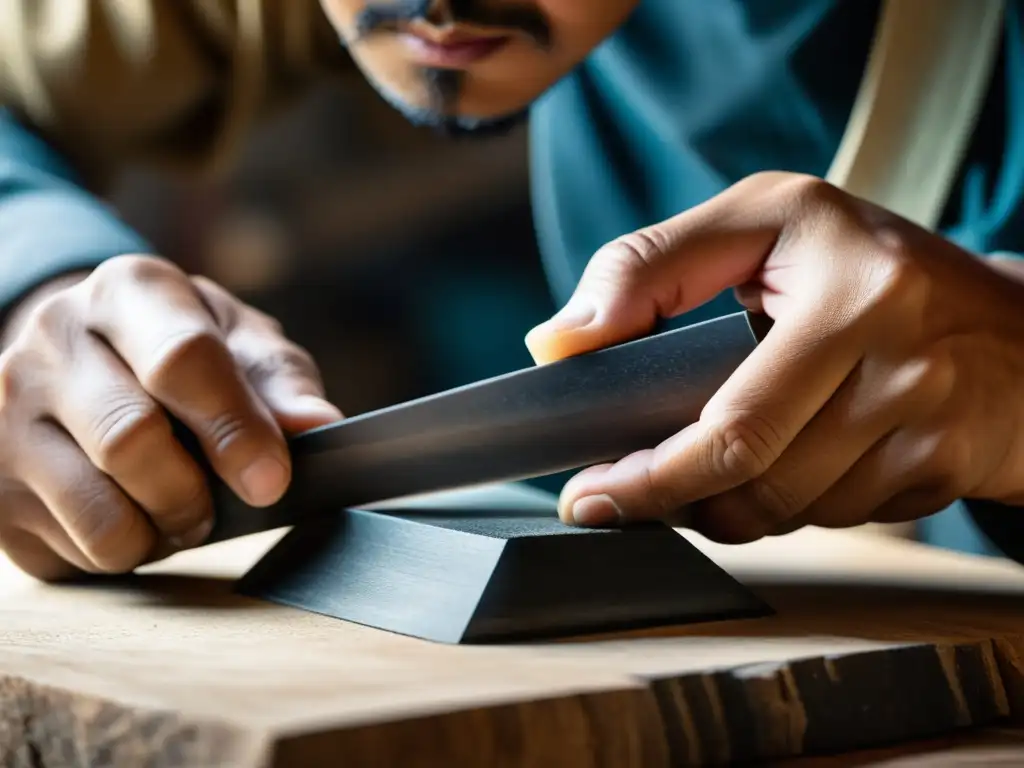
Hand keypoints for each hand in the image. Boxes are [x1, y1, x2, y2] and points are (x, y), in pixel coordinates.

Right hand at [0, 254, 341, 579]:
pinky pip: (74, 551)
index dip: (235, 429)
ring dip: (162, 531)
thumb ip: (281, 384)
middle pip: (130, 440)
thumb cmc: (185, 351)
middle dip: (195, 492)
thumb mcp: (244, 346)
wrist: (90, 357)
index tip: (272, 480)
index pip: (181, 360)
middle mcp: (51, 339)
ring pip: (98, 512)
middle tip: (224, 504)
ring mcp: (5, 412)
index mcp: (128, 291)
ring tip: (180, 510)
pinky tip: (132, 514)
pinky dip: (124, 552)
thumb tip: (318, 425)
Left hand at [525, 172, 1023, 542]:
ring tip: (710, 461)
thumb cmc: (869, 261)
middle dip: (674, 501)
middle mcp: (903, 363)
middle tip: (623, 495)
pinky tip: (791, 459)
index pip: (732, 424)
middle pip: (755, 485)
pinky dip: (790, 504)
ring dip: (730, 504)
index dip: (650, 475)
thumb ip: (650, 266)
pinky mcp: (944, 473)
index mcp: (851, 293)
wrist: (1014, 327)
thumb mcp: (766, 222)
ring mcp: (931, 428)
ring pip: (788, 514)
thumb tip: (555, 342)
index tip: (590, 495)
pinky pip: (835, 520)